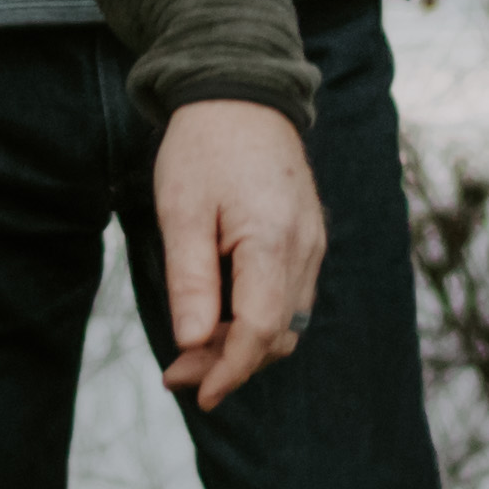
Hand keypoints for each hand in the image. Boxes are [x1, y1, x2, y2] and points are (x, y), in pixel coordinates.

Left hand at [153, 98, 329, 411]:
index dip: (230, 370)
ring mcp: (312, 243)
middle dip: (231, 364)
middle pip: (277, 334)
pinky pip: (291, 296)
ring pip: (288, 321)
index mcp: (273, 240)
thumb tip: (194, 343)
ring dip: (245, 345)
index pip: (260, 330)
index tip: (198, 395)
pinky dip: (260, 319)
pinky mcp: (308, 237)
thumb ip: (190, 279)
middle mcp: (305, 248)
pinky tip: (222, 319)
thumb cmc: (204, 148)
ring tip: (193, 352)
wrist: (242, 93)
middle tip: (176, 373)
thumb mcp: (181, 209)